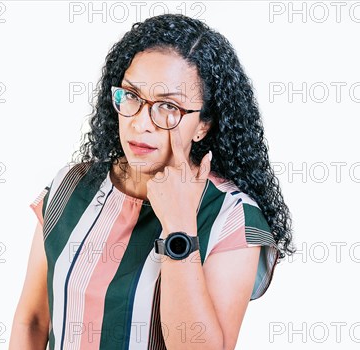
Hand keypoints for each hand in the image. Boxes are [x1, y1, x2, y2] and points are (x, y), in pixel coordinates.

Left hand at [146, 114, 211, 234]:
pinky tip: (163, 199)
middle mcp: (170, 171)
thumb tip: (209, 154)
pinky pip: (152, 184)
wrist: (179, 221)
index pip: (178, 147)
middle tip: (176, 192)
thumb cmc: (191, 203)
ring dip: (163, 185)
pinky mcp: (150, 186)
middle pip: (167, 169)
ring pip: (159, 177)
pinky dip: (156, 190)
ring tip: (170, 197)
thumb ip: (204, 167)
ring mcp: (159, 178)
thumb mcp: (200, 185)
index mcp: (183, 169)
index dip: (174, 132)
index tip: (170, 119)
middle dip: (170, 178)